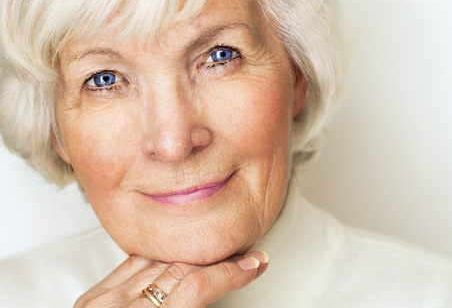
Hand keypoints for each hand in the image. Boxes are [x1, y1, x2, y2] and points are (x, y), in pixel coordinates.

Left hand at [74, 251, 268, 307]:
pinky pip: (135, 263)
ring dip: (195, 258)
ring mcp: (104, 302)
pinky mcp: (93, 298)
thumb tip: (219, 298)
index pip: (197, 287)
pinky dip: (161, 258)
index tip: (253, 265)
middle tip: (246, 260)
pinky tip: (178, 255)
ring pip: (161, 262)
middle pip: (182, 268)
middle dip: (220, 262)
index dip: (230, 273)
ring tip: (218, 257)